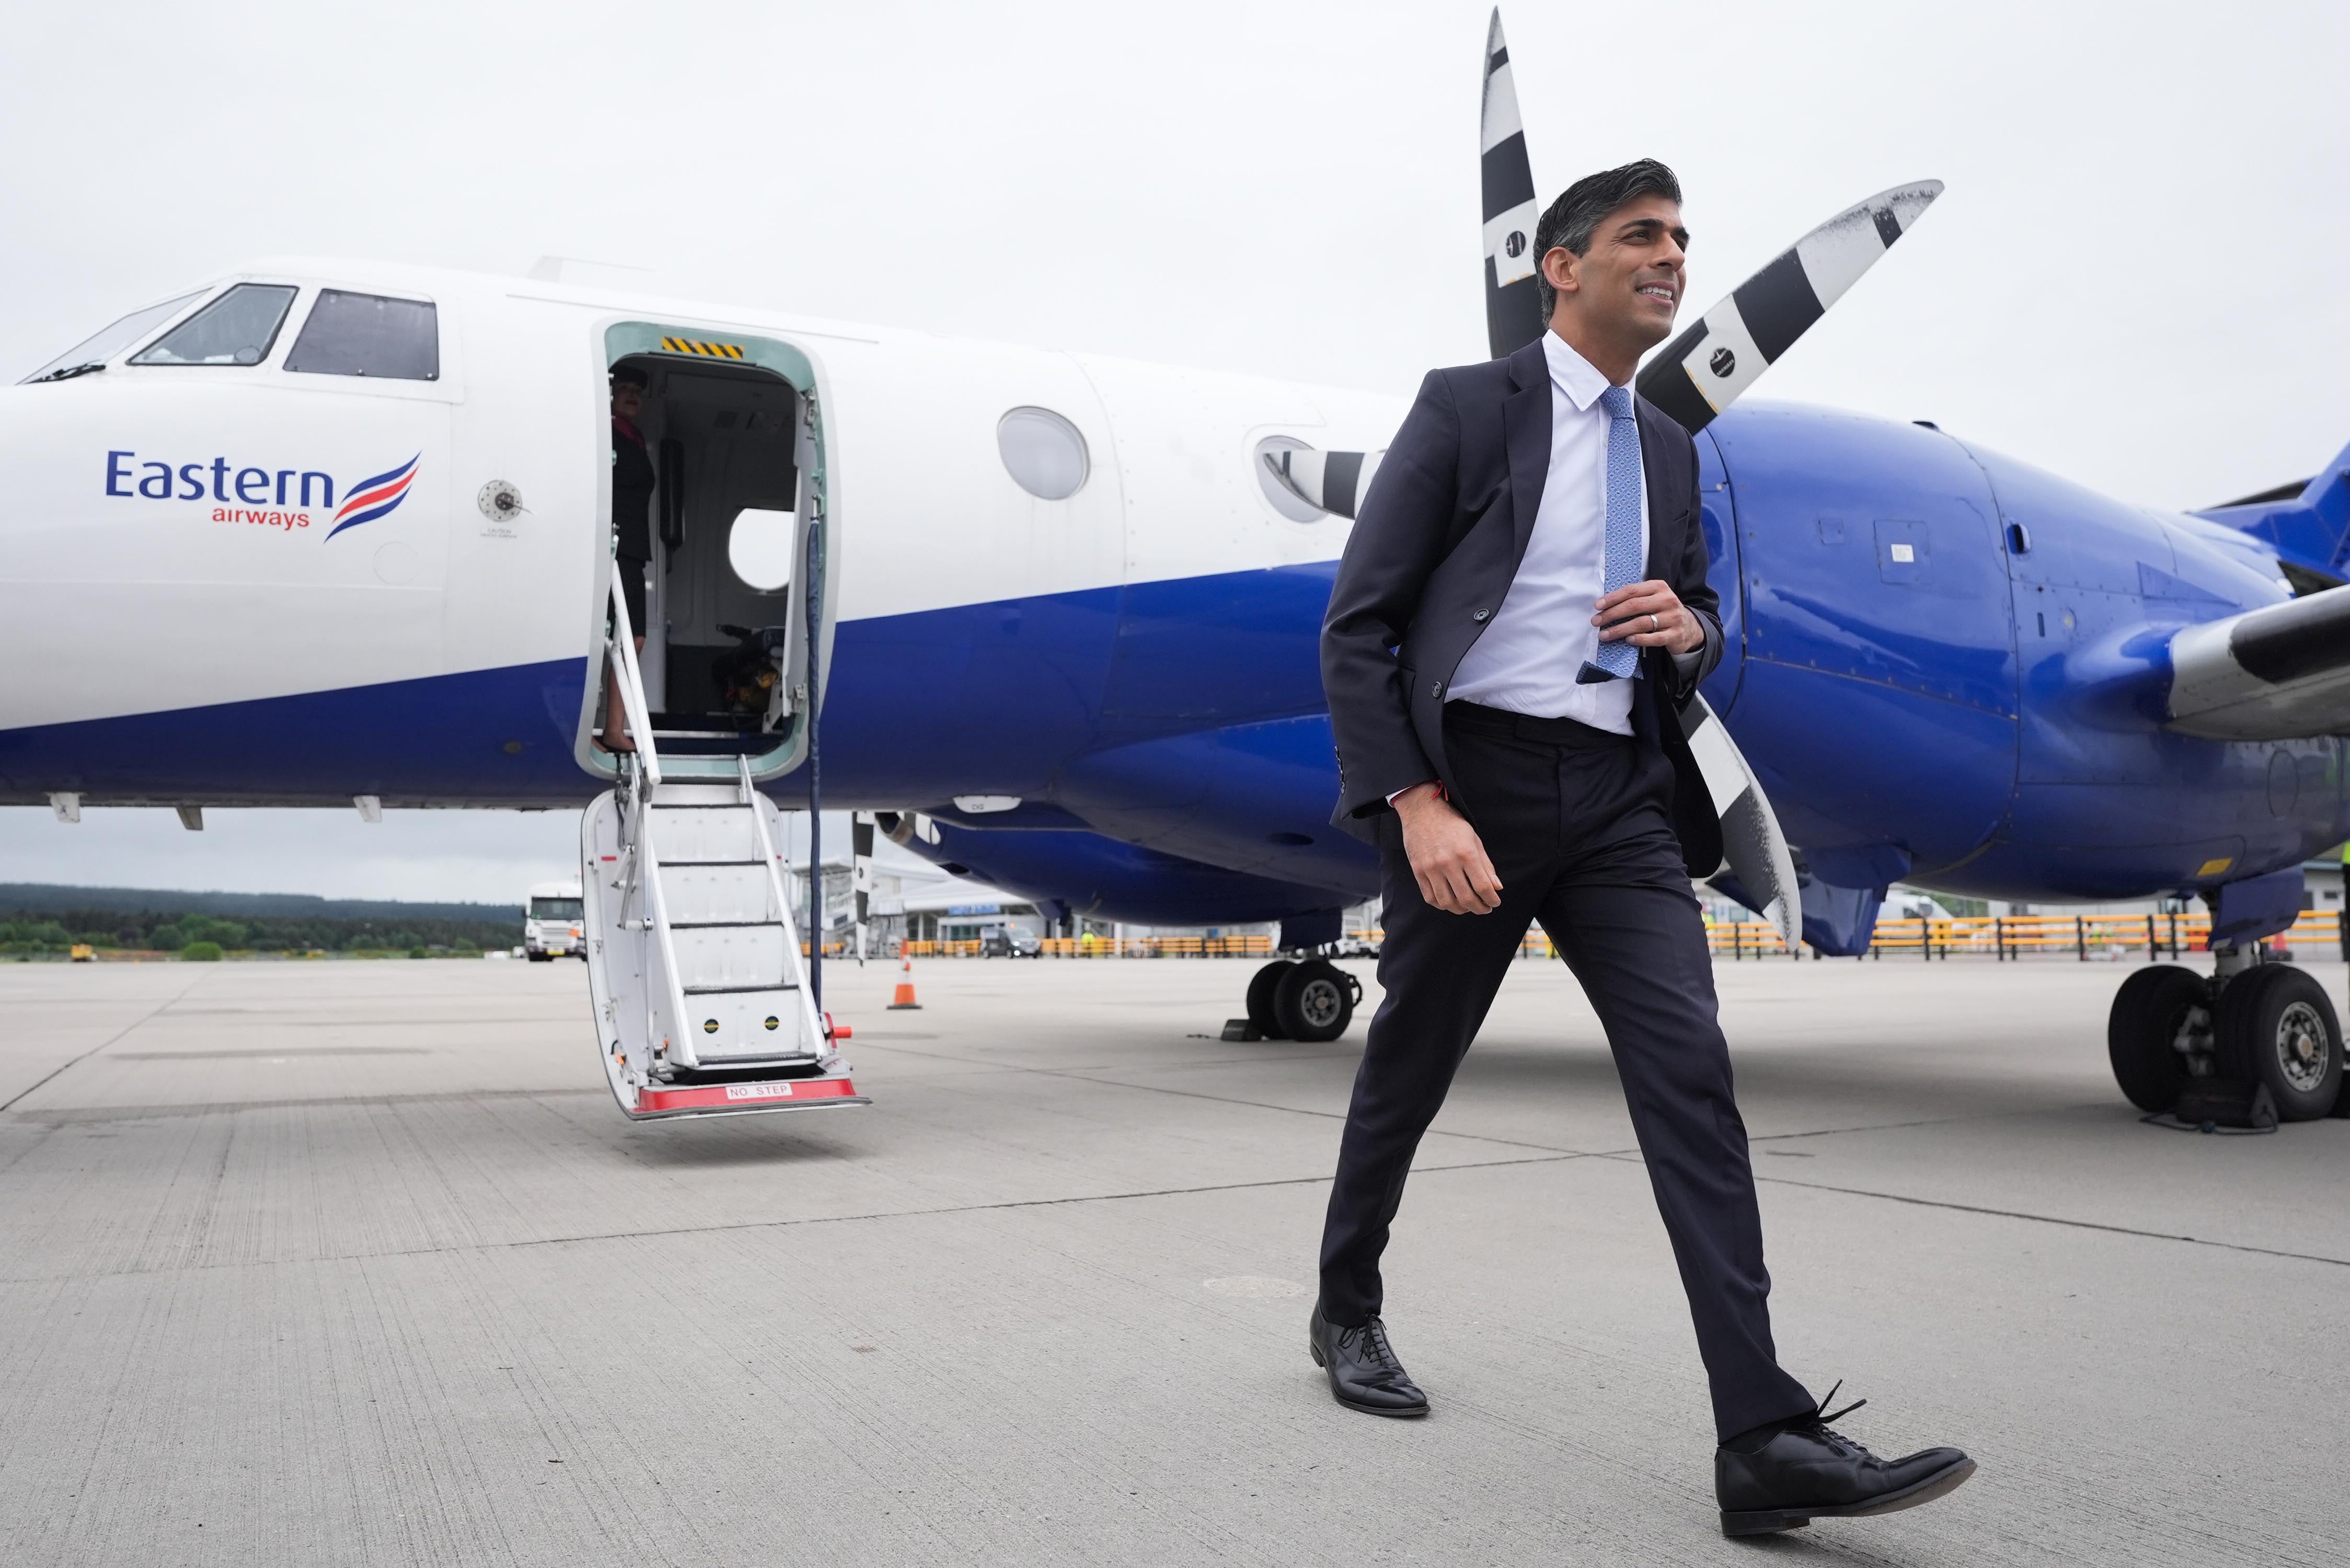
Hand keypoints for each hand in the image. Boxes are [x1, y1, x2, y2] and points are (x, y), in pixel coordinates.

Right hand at [1393, 783, 1502, 914]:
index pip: (1483, 887)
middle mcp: (1448, 863)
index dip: (1491, 900)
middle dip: (1479, 908)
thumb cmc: (1452, 823)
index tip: (1495, 903)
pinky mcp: (1418, 871)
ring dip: (1461, 909)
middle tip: (1484, 908)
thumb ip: (1486, 865)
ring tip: (1468, 907)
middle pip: (1466, 898)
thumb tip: (1497, 887)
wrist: (1422, 810)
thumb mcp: (1474, 839)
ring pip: (1447, 902)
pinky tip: (1450, 902)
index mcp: (1466, 853)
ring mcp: (1431, 868)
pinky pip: (1430, 897)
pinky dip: (1442, 905)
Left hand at [1593, 579, 1704, 654]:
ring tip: (1605, 635)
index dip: (1612, 598)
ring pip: (1641, 623)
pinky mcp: (1675, 634)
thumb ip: (1635, 598)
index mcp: (1659, 587)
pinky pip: (1654, 638)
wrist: (1689, 627)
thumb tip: (1604, 606)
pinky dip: (1639, 639)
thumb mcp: (1653, 599)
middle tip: (1596, 622)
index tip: (1597, 606)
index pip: (1631, 590)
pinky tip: (1628, 641)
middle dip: (1612, 614)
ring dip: (1619, 630)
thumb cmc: (1662, 611)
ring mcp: (1673, 617)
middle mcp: (1667, 599)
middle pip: (1634, 606)